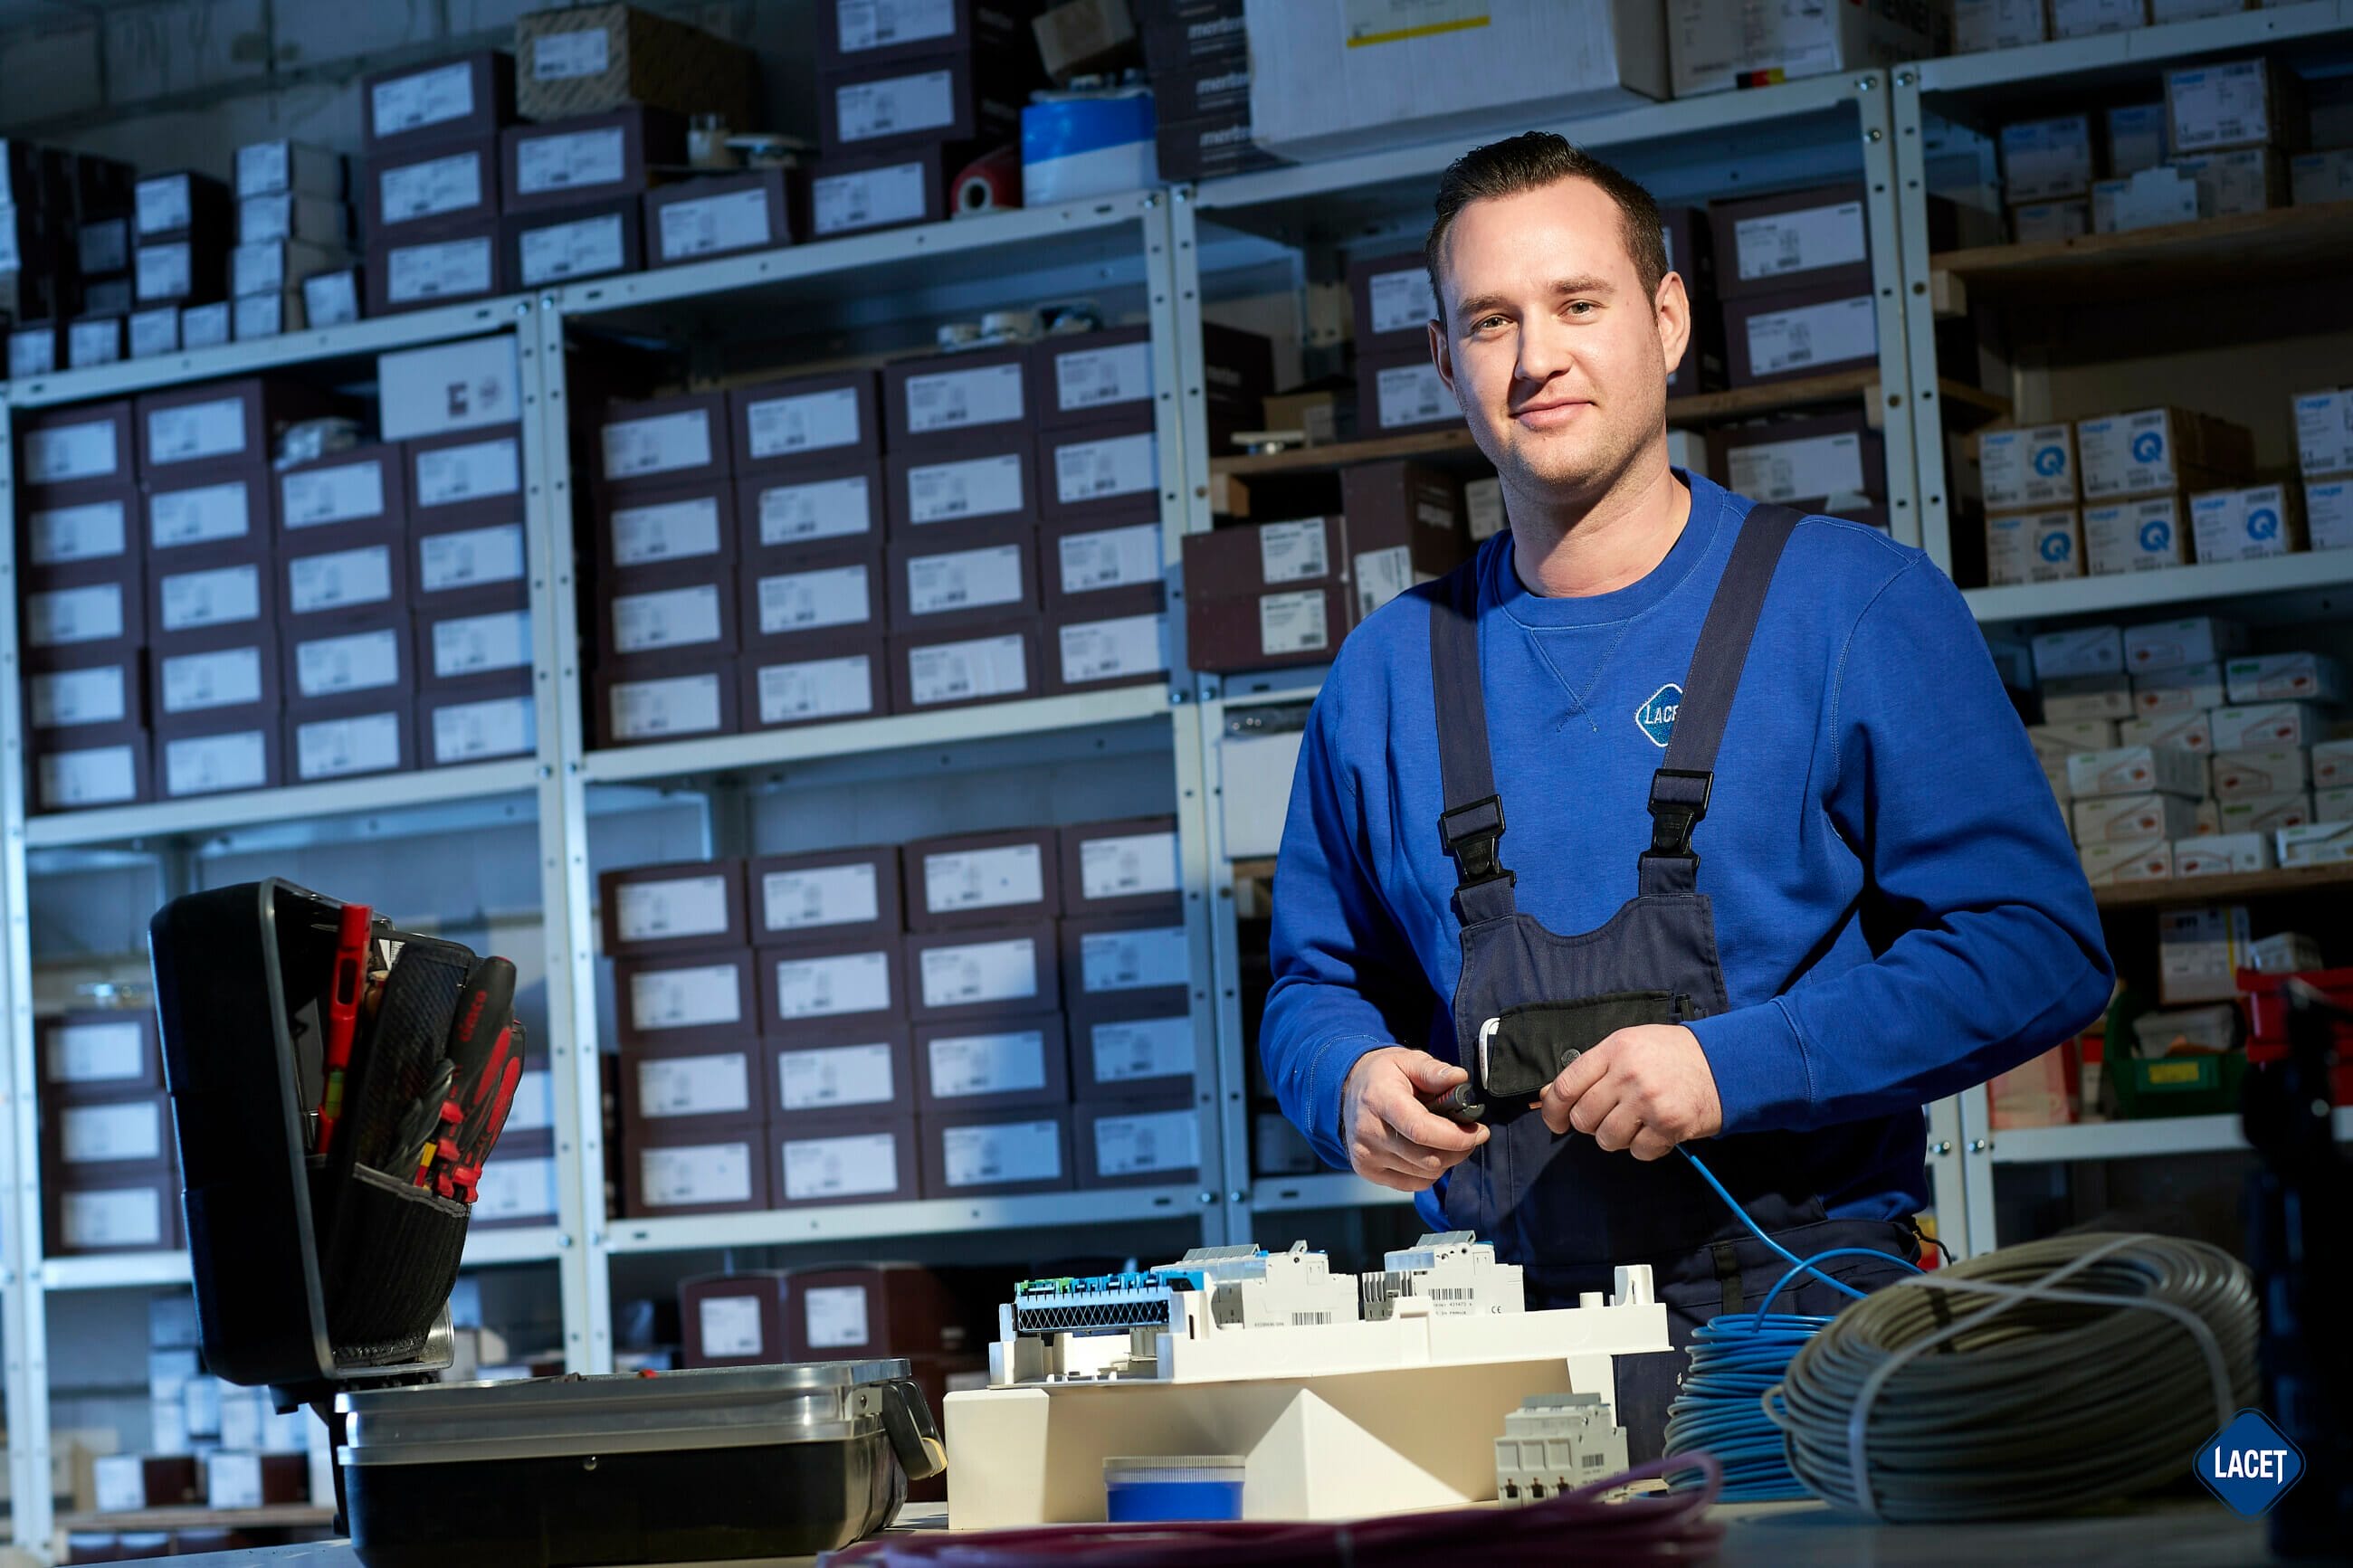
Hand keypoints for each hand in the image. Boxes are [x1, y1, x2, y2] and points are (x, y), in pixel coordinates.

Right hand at [1340, 1046, 1489, 1191]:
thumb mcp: (1408, 1060)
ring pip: (1424, 1174)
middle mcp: (1369, 1132)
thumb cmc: (1382, 1076)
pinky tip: (1428, 1151)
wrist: (1347, 1090)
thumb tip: (1459, 1078)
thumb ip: (1434, 1070)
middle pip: (1427, 1158)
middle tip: (1471, 1134)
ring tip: (1447, 1139)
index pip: (1421, 1130)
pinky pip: (1412, 1184)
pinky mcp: (1367, 1171)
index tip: (1478, 1132)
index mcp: (1380, 1100)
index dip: (1456, 1137)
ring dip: (1446, 1160)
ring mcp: (1366, 1155)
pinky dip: (1429, 1171)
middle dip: (1459, 1150)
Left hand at [1538, 1025, 1721, 1159]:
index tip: (1555, 1121)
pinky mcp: (1668, 1126)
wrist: (1725, 1063)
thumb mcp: (1629, 1045)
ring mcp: (1648, 1102)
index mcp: (1614, 1049)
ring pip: (1607, 1139)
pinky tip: (1657, 1130)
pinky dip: (1645, 1147)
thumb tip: (1549, 1096)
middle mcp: (1628, 1074)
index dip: (1552, 1110)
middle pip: (1584, 1118)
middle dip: (1591, 1124)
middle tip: (1611, 1116)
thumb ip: (1591, 1069)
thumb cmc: (1672, 1055)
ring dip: (1618, 1137)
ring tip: (1637, 1122)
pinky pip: (1638, 1152)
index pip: (1565, 1086)